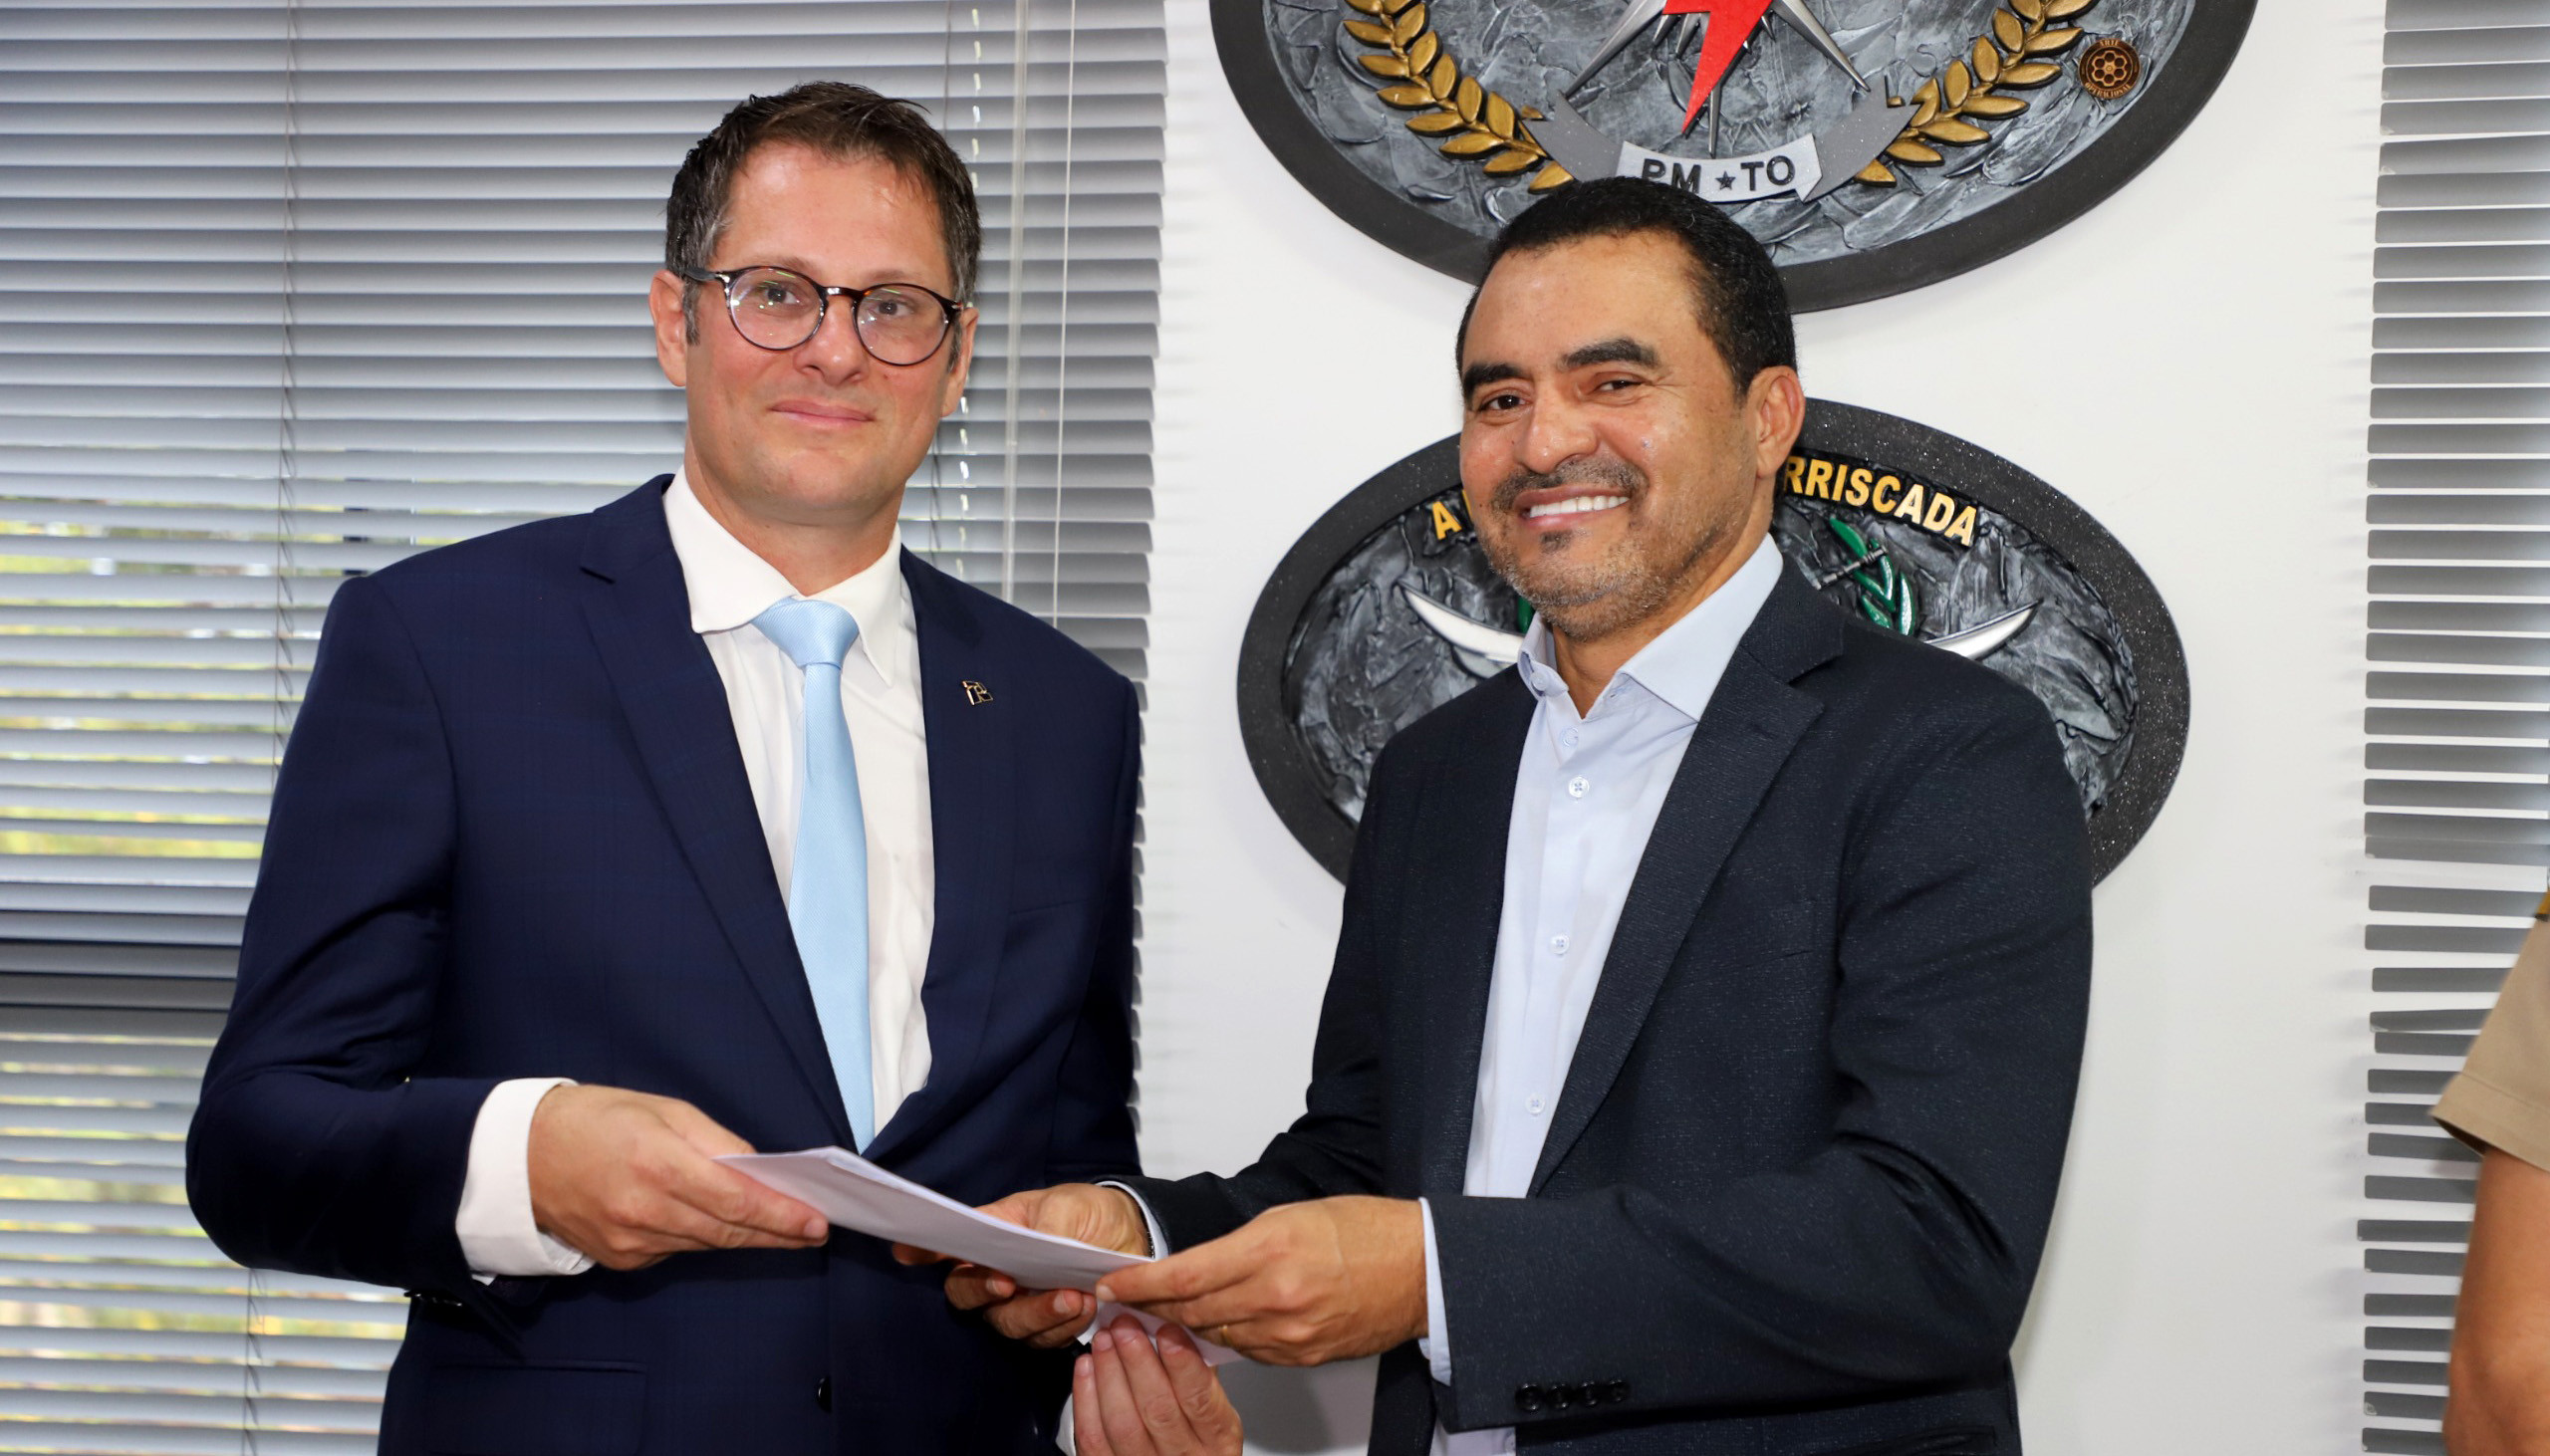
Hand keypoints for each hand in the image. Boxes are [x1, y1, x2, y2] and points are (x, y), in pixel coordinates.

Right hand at [526, 1083, 827, 1270]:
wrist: (520, 1157)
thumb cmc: (594, 1120)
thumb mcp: (661, 1109)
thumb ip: (713, 1141)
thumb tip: (756, 1169)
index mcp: (656, 1163)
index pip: (735, 1200)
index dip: (781, 1215)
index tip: (816, 1221)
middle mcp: (643, 1210)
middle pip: (728, 1231)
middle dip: (777, 1232)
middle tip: (814, 1230)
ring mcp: (630, 1241)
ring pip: (707, 1244)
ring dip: (746, 1237)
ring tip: (784, 1229)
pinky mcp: (621, 1260)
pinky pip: (678, 1250)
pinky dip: (704, 1238)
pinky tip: (723, 1226)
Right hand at [890, 1182, 1150, 1348]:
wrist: (1130, 1235)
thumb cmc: (1085, 1213)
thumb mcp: (1065, 1206)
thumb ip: (1043, 1229)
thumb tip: (1032, 1246)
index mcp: (992, 1238)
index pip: (948, 1247)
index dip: (923, 1251)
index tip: (907, 1251)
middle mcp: (995, 1276)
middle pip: (966, 1297)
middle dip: (983, 1292)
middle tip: (1008, 1284)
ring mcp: (1019, 1306)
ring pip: (1007, 1324)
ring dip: (1037, 1313)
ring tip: (1072, 1296)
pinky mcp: (1048, 1328)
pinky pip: (1043, 1340)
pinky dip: (1063, 1326)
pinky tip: (1085, 1306)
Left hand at [1074, 1316, 1243, 1455]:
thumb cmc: (1198, 1438)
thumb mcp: (1216, 1408)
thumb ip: (1202, 1372)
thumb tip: (1180, 1324)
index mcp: (1217, 1437)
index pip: (1200, 1400)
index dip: (1183, 1364)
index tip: (1167, 1329)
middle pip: (1158, 1409)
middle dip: (1137, 1360)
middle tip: (1124, 1324)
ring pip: (1123, 1423)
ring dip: (1109, 1374)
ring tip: (1104, 1338)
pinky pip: (1094, 1438)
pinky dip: (1086, 1398)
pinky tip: (1086, 1367)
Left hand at [1093, 1195, 1423, 1366]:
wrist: (1420, 1269)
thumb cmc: (1367, 1232)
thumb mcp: (1292, 1216)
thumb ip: (1240, 1244)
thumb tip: (1200, 1265)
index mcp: (1270, 1250)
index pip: (1184, 1274)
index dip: (1139, 1284)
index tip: (1113, 1284)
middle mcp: (1276, 1296)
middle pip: (1190, 1310)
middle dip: (1152, 1306)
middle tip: (1125, 1300)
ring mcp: (1289, 1333)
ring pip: (1214, 1334)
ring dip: (1184, 1324)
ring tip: (1163, 1311)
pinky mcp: (1301, 1356)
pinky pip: (1247, 1351)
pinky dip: (1227, 1337)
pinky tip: (1219, 1323)